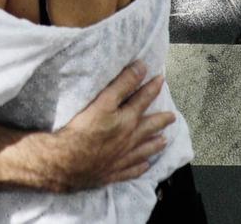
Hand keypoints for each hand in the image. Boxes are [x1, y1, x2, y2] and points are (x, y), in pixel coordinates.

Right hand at [46, 61, 176, 192]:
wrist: (67, 162)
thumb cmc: (83, 130)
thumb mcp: (103, 101)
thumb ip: (123, 84)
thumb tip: (142, 68)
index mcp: (127, 121)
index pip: (143, 100)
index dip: (152, 88)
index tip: (161, 79)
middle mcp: (129, 140)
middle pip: (149, 128)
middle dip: (161, 120)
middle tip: (172, 117)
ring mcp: (122, 159)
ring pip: (144, 150)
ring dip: (154, 144)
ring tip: (164, 141)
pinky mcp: (112, 173)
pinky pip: (131, 171)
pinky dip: (140, 168)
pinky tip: (145, 166)